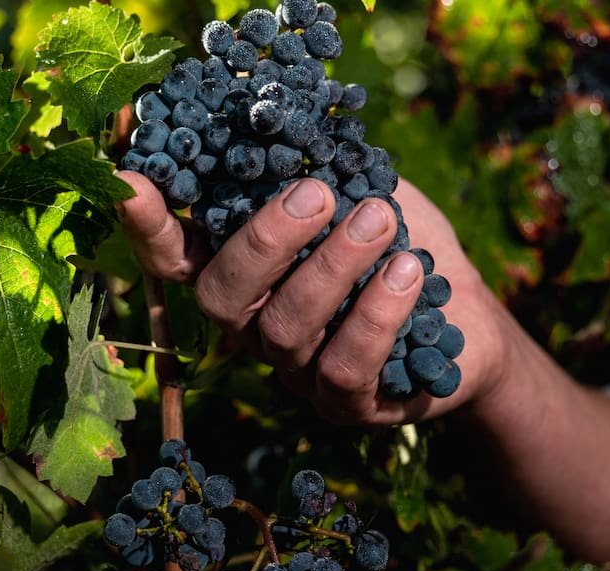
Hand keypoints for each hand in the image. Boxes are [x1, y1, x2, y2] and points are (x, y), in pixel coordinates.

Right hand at [117, 172, 510, 425]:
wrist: (474, 316)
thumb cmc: (404, 243)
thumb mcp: (363, 192)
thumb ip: (320, 169)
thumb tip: (288, 127)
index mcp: (247, 272)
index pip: (177, 258)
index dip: (148, 227)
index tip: (135, 183)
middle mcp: (254, 326)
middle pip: (221, 297)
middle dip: (265, 240)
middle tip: (319, 193)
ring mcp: (295, 372)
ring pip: (283, 328)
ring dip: (331, 267)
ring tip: (378, 218)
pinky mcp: (346, 404)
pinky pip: (342, 369)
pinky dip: (374, 315)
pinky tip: (408, 272)